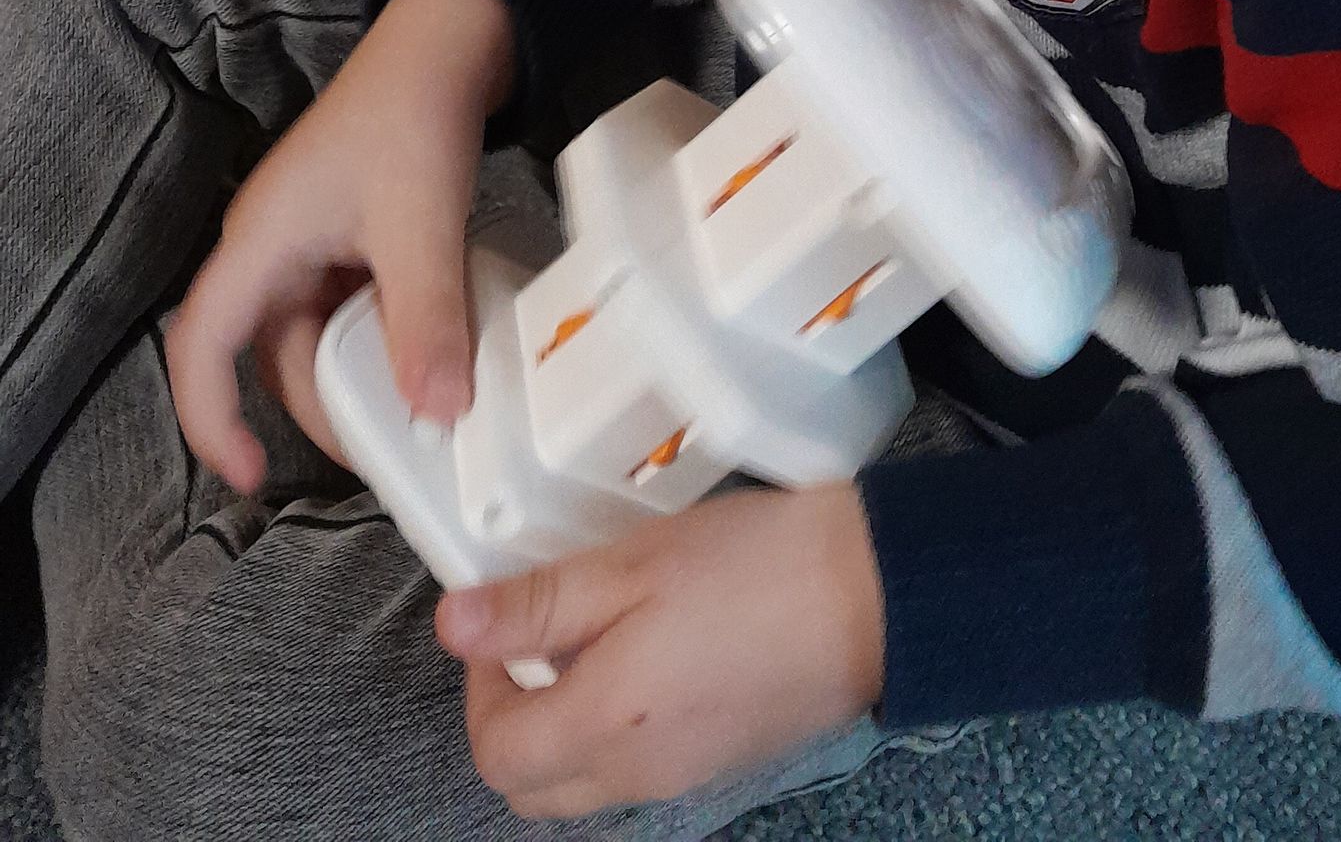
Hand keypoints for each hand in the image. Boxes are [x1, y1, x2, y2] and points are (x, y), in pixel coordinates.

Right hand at [165, 0, 516, 489]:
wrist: (451, 36)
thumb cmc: (412, 110)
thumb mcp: (421, 225)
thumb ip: (426, 320)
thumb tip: (438, 413)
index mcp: (259, 242)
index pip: (202, 350)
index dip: (212, 420)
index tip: (251, 476)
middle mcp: (272, 244)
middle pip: (272, 353)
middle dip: (318, 406)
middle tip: (383, 446)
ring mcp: (311, 236)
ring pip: (317, 332)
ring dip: (358, 370)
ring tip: (416, 403)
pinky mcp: (351, 229)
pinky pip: (351, 302)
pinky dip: (382, 331)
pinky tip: (429, 344)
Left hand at [438, 484, 885, 818]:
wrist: (877, 595)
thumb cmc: (757, 569)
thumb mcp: (632, 564)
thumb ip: (538, 602)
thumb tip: (454, 625)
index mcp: (606, 725)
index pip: (497, 754)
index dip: (481, 689)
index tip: (505, 626)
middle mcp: (639, 773)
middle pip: (534, 786)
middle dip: (515, 719)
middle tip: (540, 637)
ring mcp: (686, 775)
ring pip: (586, 782)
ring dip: (567, 723)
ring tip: (603, 634)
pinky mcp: (723, 760)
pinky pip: (641, 767)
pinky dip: (621, 725)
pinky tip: (657, 650)